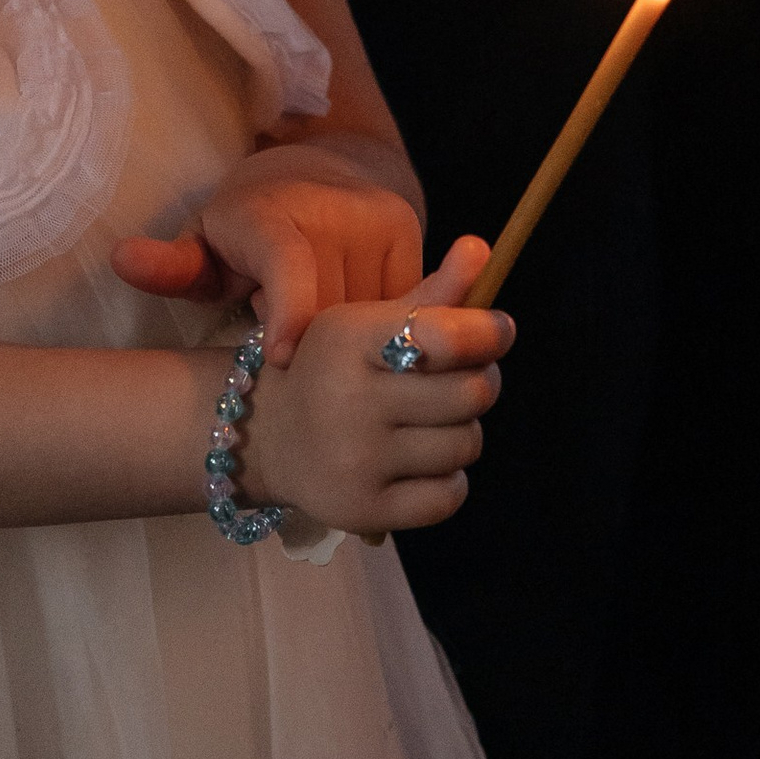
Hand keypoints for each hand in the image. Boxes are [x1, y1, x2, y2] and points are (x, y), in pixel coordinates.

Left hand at [113, 149, 424, 362]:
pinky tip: (355, 322)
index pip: (288, 266)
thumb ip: (171, 266)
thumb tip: (122, 260)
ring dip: (346, 338)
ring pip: (371, 315)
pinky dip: (379, 327)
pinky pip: (402, 306)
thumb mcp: (202, 245)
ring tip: (317, 322)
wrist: (315, 172)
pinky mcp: (412, 231)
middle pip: (330, 311)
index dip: (286, 314)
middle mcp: (335, 209)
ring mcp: (379, 219)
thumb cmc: (244, 228)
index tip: (279, 357)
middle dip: (308, 341)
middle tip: (281, 335)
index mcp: (272, 214)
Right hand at [236, 239, 509, 533]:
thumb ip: (431, 294)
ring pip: (466, 445)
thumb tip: (482, 249)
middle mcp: (348, 400)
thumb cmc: (332, 369)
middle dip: (480, 383)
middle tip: (465, 380)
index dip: (487, 333)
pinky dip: (449, 480)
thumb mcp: (368, 323)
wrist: (263, 435)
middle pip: (470, 393)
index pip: (445, 336)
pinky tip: (421, 463)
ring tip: (434, 422)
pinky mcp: (364, 510)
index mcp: (349, 340)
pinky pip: (450, 496)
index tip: (496, 331)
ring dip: (463, 432)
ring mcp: (355, 460)